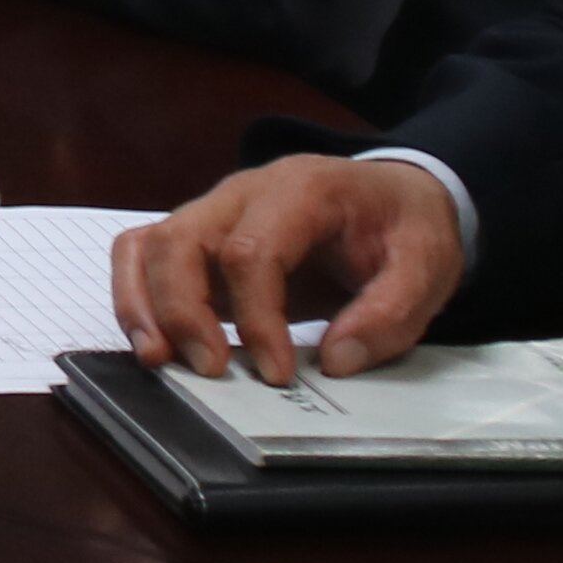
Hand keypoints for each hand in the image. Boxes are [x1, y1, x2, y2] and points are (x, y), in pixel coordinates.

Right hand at [115, 155, 467, 386]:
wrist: (393, 198)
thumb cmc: (404, 228)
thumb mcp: (428, 266)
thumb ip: (391, 312)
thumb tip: (335, 360)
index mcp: (301, 190)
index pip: (252, 251)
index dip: (257, 318)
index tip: (278, 372)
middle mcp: (242, 193)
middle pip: (180, 240)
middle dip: (182, 311)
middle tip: (210, 371)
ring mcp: (212, 211)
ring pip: (147, 245)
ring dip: (143, 306)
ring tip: (159, 360)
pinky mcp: (198, 237)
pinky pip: (142, 254)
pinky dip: (135, 297)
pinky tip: (155, 343)